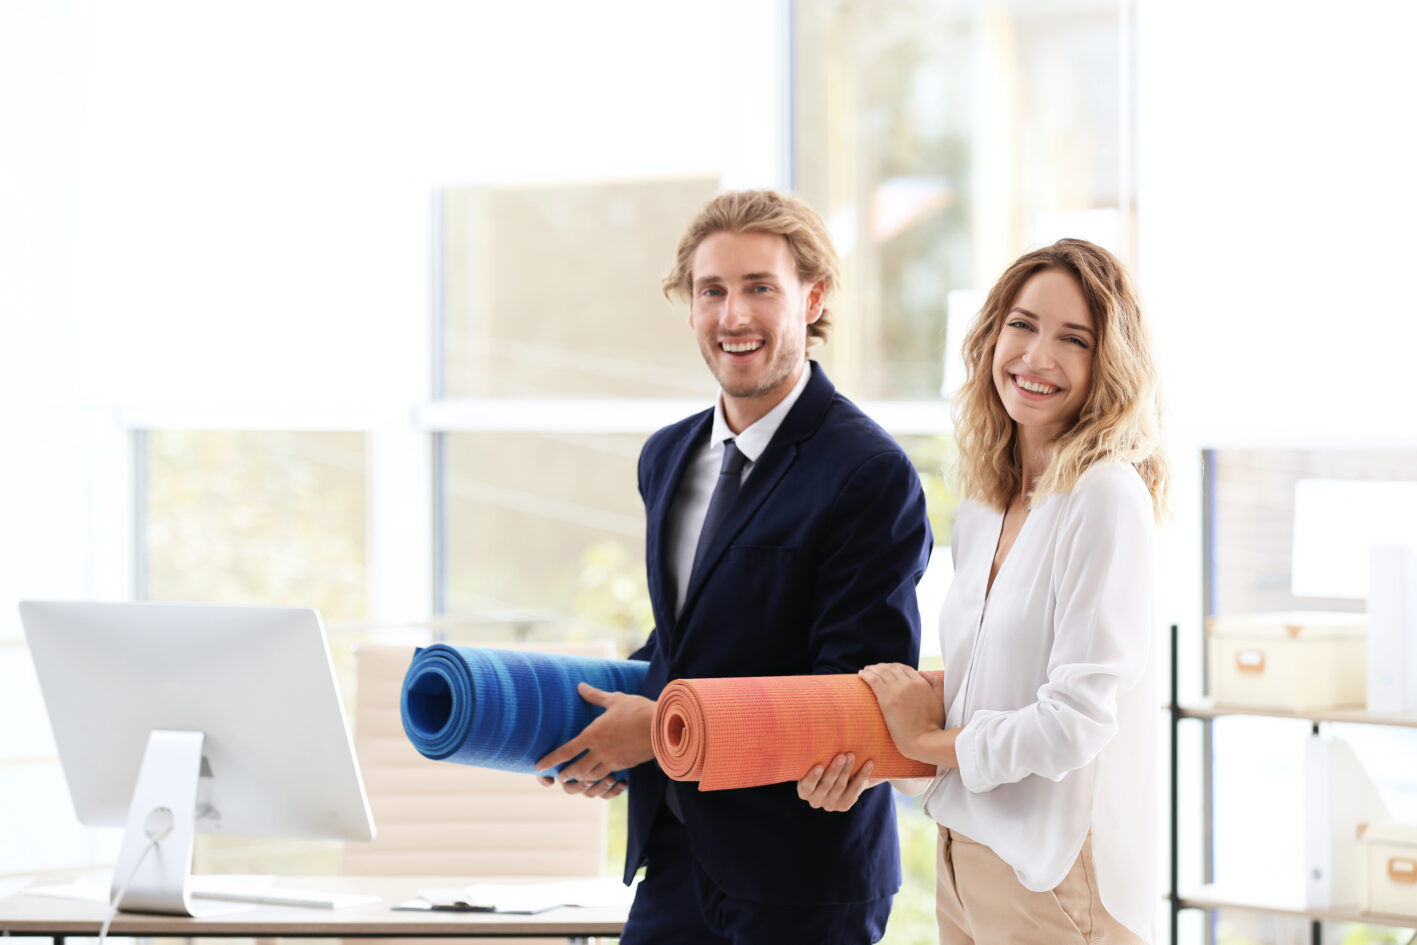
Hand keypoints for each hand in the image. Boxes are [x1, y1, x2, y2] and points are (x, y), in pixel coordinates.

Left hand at [533, 683, 655, 798]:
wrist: (663, 727)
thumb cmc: (639, 710)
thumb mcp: (615, 699)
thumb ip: (595, 696)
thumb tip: (580, 686)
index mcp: (594, 734)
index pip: (566, 750)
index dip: (550, 760)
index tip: (539, 766)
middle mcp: (600, 751)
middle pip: (577, 769)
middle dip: (565, 774)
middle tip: (559, 776)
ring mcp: (613, 760)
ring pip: (591, 776)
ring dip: (581, 779)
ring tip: (575, 778)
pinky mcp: (625, 765)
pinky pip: (607, 776)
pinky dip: (598, 779)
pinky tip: (597, 777)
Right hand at [796, 753, 879, 811]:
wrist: (837, 775)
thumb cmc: (822, 762)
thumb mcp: (816, 760)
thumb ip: (816, 753)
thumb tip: (819, 726)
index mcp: (804, 790)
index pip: (807, 785)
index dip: (812, 777)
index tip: (819, 765)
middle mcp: (815, 800)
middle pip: (826, 785)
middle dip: (834, 770)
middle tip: (842, 755)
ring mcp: (830, 804)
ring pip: (840, 786)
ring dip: (847, 770)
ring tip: (852, 755)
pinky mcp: (844, 805)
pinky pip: (855, 790)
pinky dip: (862, 775)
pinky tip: (869, 763)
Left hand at [859, 663, 945, 761]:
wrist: (923, 741)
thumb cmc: (933, 725)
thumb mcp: (941, 700)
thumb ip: (935, 682)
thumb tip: (922, 672)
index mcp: (921, 683)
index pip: (904, 668)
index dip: (894, 667)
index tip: (887, 669)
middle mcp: (909, 683)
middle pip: (891, 668)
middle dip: (881, 667)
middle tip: (873, 669)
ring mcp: (897, 691)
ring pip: (881, 672)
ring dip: (872, 669)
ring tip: (865, 670)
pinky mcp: (886, 701)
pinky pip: (873, 681)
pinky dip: (866, 675)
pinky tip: (861, 675)